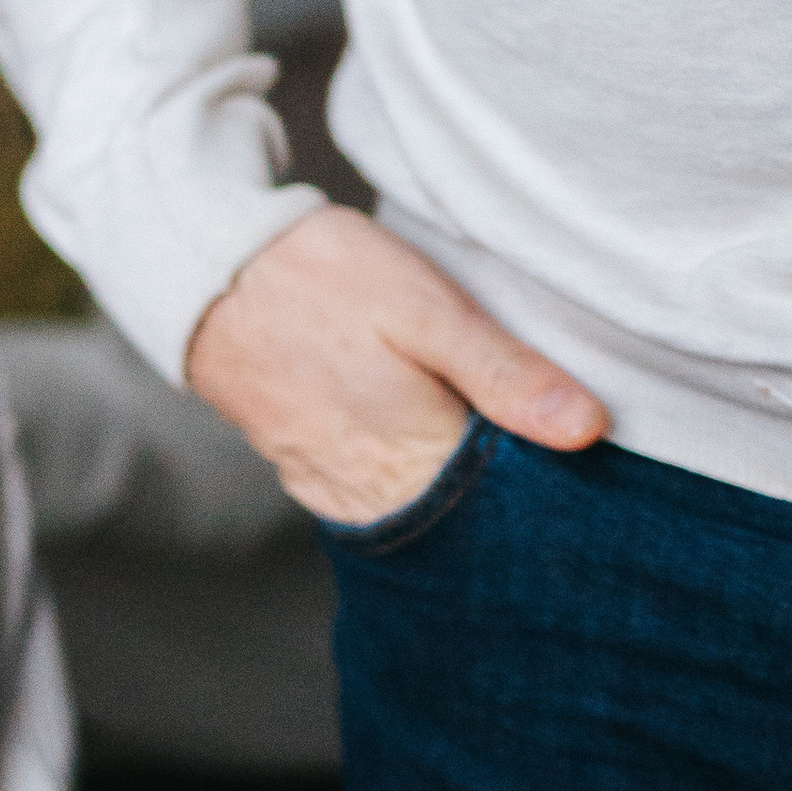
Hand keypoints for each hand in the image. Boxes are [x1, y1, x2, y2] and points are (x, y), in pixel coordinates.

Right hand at [187, 203, 607, 526]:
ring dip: (452, 482)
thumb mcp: (426, 308)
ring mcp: (329, 491)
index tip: (576, 447)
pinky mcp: (305, 474)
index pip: (506, 510)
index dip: (548, 482)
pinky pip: (375, 496)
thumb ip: (504, 373)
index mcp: (412, 464)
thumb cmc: (319, 281)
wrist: (203, 270)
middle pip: (462, 520)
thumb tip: (588, 430)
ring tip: (475, 424)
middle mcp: (367, 497)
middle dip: (503, 490)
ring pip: (418, 510)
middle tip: (531, 429)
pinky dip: (407, 476)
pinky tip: (421, 432)